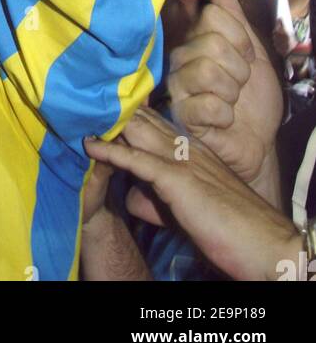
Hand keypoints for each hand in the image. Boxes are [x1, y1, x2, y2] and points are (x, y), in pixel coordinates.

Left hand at [85, 109, 300, 281]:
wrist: (265, 244)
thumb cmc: (232, 229)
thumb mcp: (189, 209)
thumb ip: (159, 199)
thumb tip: (132, 198)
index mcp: (192, 150)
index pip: (152, 124)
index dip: (126, 114)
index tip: (101, 103)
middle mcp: (186, 148)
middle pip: (141, 121)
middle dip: (112, 111)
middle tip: (82, 98)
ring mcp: (182, 161)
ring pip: (137, 132)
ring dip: (107, 124)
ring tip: (77, 112)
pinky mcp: (178, 181)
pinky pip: (138, 162)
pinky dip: (112, 153)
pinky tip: (90, 146)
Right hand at [167, 0, 282, 186]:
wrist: (257, 140)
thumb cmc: (253, 98)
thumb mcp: (252, 52)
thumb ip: (234, 18)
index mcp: (196, 39)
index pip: (214, 15)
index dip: (240, 38)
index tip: (246, 57)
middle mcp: (180, 58)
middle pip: (212, 43)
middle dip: (239, 69)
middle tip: (238, 84)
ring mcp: (177, 86)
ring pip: (207, 71)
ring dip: (232, 92)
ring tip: (230, 101)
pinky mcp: (179, 115)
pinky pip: (207, 104)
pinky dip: (224, 115)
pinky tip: (222, 120)